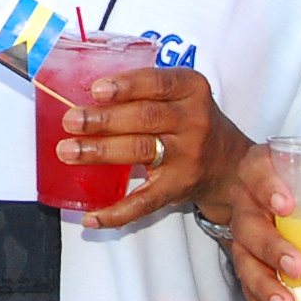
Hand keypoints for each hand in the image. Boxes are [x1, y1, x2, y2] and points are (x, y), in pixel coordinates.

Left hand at [51, 63, 252, 229]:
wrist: (231, 164)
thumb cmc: (192, 122)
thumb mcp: (182, 95)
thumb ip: (144, 90)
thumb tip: (84, 95)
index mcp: (192, 89)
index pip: (158, 83)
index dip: (127, 86)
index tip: (96, 89)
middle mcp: (194, 121)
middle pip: (145, 118)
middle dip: (103, 120)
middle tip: (71, 121)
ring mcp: (188, 156)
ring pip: (141, 151)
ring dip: (101, 152)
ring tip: (69, 152)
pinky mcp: (179, 188)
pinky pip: (146, 202)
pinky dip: (117, 212)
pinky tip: (91, 217)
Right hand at [223, 142, 300, 300]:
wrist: (256, 193)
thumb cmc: (298, 184)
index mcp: (262, 173)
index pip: (258, 174)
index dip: (269, 189)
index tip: (286, 204)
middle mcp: (247, 208)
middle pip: (249, 228)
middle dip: (272, 249)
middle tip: (298, 266)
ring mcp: (242, 241)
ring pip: (246, 266)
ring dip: (267, 290)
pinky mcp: (248, 269)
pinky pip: (253, 296)